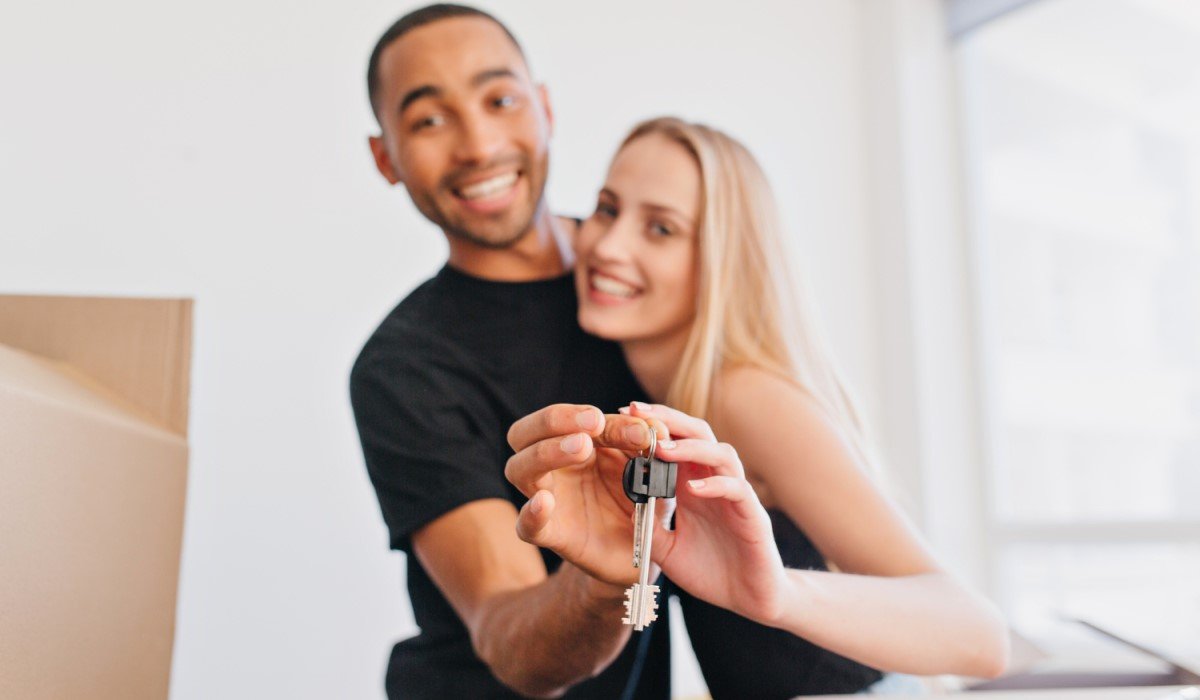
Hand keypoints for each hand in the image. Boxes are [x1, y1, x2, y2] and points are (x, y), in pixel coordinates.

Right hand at [506, 404, 668, 586]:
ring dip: (547, 452)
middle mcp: (553, 467)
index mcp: (574, 444)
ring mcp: (547, 498)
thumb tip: (654, 428)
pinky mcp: (551, 534)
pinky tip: (545, 501)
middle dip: (555, 419)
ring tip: (581, 446)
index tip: (636, 427)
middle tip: (594, 422)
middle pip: (524, 433)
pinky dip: (531, 513)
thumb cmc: (640, 500)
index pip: (571, 419)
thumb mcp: (650, 470)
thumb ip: (649, 448)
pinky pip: (527, 525)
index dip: (600, 416)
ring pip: (518, 468)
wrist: (643, 549)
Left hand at [623, 402, 789, 625]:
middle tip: (638, 411)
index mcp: (693, 486)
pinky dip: (715, 484)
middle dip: (669, 420)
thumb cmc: (710, 571)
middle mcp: (714, 483)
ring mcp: (736, 497)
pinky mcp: (753, 516)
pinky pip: (737, 490)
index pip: (675, 443)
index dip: (653, 426)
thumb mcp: (666, 550)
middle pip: (699, 435)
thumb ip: (648, 527)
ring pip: (721, 454)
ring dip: (691, 448)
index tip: (624, 413)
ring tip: (661, 448)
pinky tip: (692, 488)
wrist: (749, 600)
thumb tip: (627, 505)